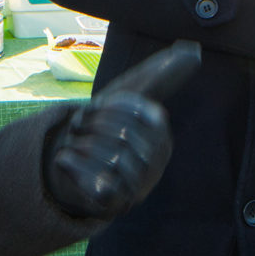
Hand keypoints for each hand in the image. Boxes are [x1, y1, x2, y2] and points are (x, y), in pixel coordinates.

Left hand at [43, 40, 201, 219]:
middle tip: (76, 125)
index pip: (144, 113)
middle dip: (94, 126)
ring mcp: (139, 186)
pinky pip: (97, 183)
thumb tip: (191, 51)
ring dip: (82, 146)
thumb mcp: (128, 102)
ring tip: (70, 143)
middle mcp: (155, 163)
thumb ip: (158, 77)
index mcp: (161, 136)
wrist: (84, 175)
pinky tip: (63, 157)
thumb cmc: (108, 133)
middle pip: (125, 135)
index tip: (93, 106)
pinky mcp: (117, 204)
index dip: (112, 106)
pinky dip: (74, 166)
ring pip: (111, 158)